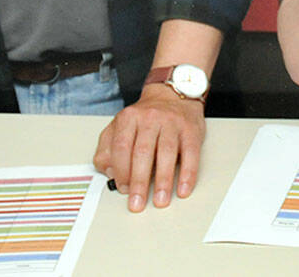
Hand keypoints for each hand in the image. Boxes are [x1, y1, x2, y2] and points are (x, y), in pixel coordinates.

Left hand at [93, 84, 205, 211]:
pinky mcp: (191, 130)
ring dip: (163, 180)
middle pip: (143, 152)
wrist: (173, 95)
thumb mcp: (120, 126)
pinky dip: (188, 174)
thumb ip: (107, 148)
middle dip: (139, 182)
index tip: (122, 189)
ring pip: (167, 154)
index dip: (121, 171)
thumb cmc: (145, 118)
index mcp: (129, 118)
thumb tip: (109, 172)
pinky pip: (190, 154)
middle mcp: (150, 118)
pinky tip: (183, 189)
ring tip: (160, 200)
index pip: (121, 147)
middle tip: (137, 203)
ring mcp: (172, 123)